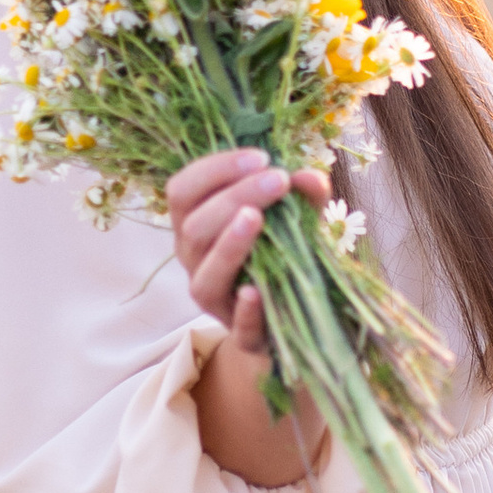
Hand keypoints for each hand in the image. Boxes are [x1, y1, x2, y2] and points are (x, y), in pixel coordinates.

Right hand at [168, 146, 330, 362]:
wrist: (297, 313)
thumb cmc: (283, 252)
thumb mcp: (294, 217)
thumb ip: (302, 196)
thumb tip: (311, 177)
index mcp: (195, 225)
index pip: (182, 191)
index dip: (214, 170)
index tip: (260, 157)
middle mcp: (194, 261)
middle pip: (194, 227)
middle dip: (232, 197)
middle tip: (277, 180)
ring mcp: (213, 301)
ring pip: (205, 276)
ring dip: (228, 245)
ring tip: (255, 218)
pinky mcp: (242, 336)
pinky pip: (237, 326)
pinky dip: (245, 310)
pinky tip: (255, 292)